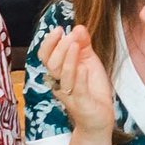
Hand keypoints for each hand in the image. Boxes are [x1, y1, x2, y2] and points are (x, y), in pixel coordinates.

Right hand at [42, 23, 116, 137]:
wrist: (99, 117)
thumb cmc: (91, 88)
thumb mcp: (89, 62)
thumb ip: (84, 45)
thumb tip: (78, 27)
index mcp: (58, 73)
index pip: (46, 57)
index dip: (49, 43)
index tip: (59, 29)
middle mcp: (59, 83)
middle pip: (52, 65)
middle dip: (60, 48)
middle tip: (70, 35)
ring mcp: (70, 94)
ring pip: (63, 76)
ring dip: (69, 59)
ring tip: (76, 44)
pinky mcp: (82, 104)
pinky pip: (78, 90)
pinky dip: (79, 78)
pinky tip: (84, 67)